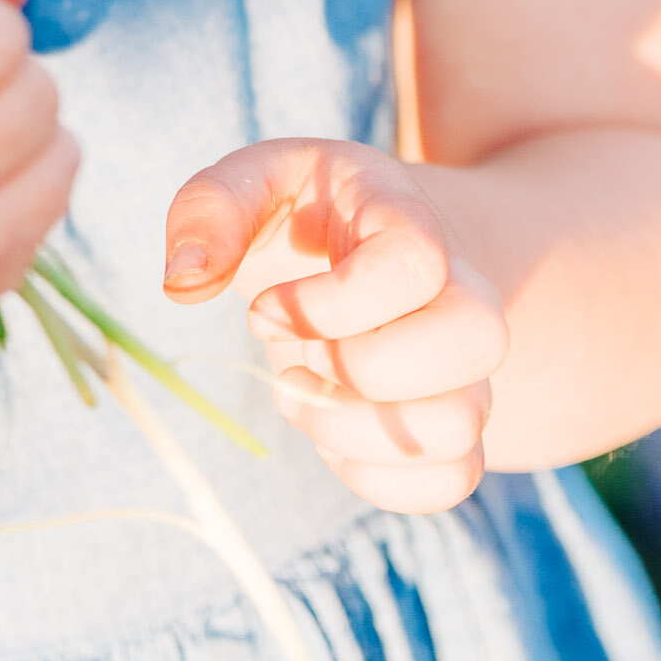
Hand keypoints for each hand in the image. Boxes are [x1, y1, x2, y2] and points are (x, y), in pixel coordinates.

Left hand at [162, 138, 506, 513]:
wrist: (363, 246)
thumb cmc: (305, 214)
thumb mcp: (257, 181)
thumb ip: (211, 208)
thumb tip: (183, 284)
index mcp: (408, 219)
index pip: (415, 264)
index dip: (329, 304)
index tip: (262, 308)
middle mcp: (459, 290)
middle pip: (477, 338)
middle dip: (361, 368)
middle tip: (295, 356)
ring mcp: (464, 364)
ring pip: (459, 427)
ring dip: (354, 432)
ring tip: (300, 392)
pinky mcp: (452, 424)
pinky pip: (451, 478)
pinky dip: (377, 479)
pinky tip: (329, 434)